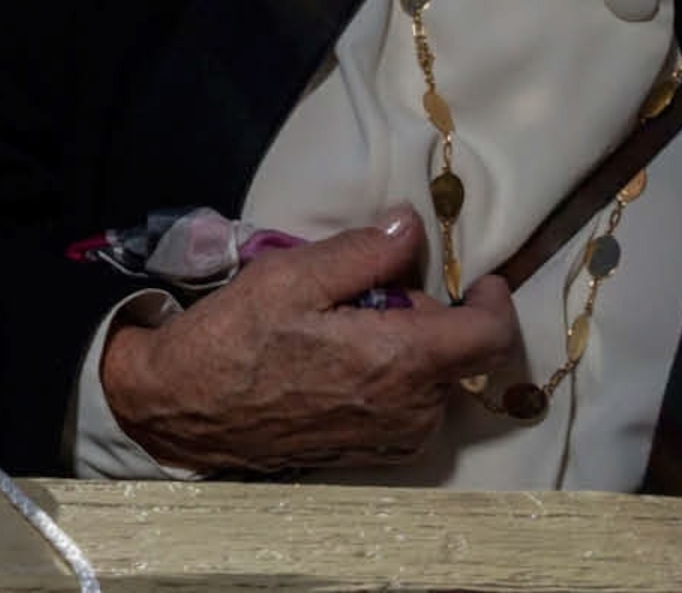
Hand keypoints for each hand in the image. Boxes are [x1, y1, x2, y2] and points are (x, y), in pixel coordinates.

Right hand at [97, 206, 521, 472]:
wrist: (184, 410)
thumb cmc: (234, 339)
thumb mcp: (291, 276)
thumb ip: (362, 252)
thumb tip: (411, 226)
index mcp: (403, 361)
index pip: (492, 335)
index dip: (496, 301)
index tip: (481, 279)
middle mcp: (415, 410)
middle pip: (457, 354)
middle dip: (427, 317)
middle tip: (368, 293)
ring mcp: (396, 439)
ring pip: (433, 382)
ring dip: (407, 349)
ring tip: (343, 329)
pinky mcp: (374, 455)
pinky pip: (409, 409)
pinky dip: (391, 379)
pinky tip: (336, 364)